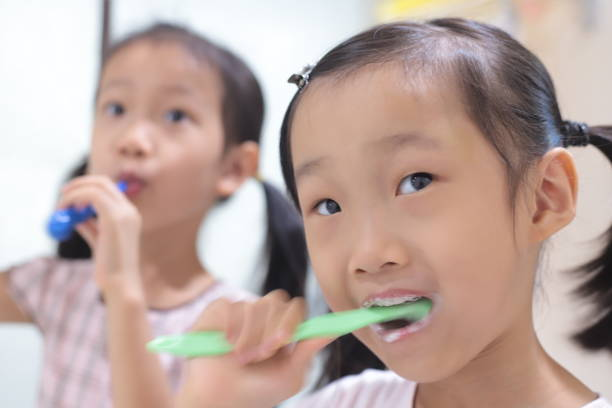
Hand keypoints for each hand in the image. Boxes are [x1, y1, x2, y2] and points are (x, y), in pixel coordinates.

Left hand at [58, 175, 141, 293]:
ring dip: (74, 192)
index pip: (109, 189)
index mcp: (129, 215)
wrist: (121, 284)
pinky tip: (67, 212)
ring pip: (96, 186)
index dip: (87, 187)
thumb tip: (75, 217)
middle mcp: (129, 210)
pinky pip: (91, 196)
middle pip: (103, 182)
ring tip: (61, 209)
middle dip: (79, 184)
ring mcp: (124, 213)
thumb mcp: (99, 242)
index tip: (70, 197)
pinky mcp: (114, 217)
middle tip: (61, 194)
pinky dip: (74, 198)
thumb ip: (90, 227)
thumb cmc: (111, 269)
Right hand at [176, 290, 333, 407]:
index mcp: (283, 328)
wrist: (220, 402)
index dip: (292, 320)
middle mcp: (263, 316)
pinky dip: (230, 328)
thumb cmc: (257, 392)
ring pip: (254, 305)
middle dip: (271, 331)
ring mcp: (240, 312)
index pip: (296, 307)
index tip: (285, 340)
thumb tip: (334, 330)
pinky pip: (230, 306)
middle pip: (277, 301)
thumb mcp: (289, 376)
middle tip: (263, 356)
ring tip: (243, 359)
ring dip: (251, 337)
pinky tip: (226, 346)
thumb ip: (309, 349)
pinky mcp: (217, 312)